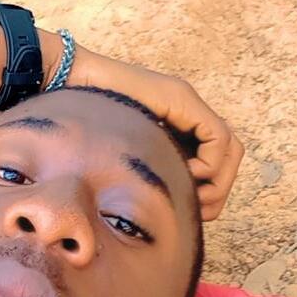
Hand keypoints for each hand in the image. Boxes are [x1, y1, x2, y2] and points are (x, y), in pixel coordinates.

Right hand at [39, 31, 243, 221]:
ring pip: (230, 148)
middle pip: (230, 156)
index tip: (189, 211)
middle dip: (219, 190)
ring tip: (189, 193)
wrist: (67, 78)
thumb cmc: (81, 124)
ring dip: (217, 180)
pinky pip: (218, 137)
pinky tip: (181, 171)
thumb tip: (160, 218)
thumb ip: (145, 176)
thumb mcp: (123, 161)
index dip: (211, 192)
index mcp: (176, 128)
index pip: (217, 162)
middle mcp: (187, 113)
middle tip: (195, 209)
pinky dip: (208, 163)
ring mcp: (187, 103)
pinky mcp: (181, 99)